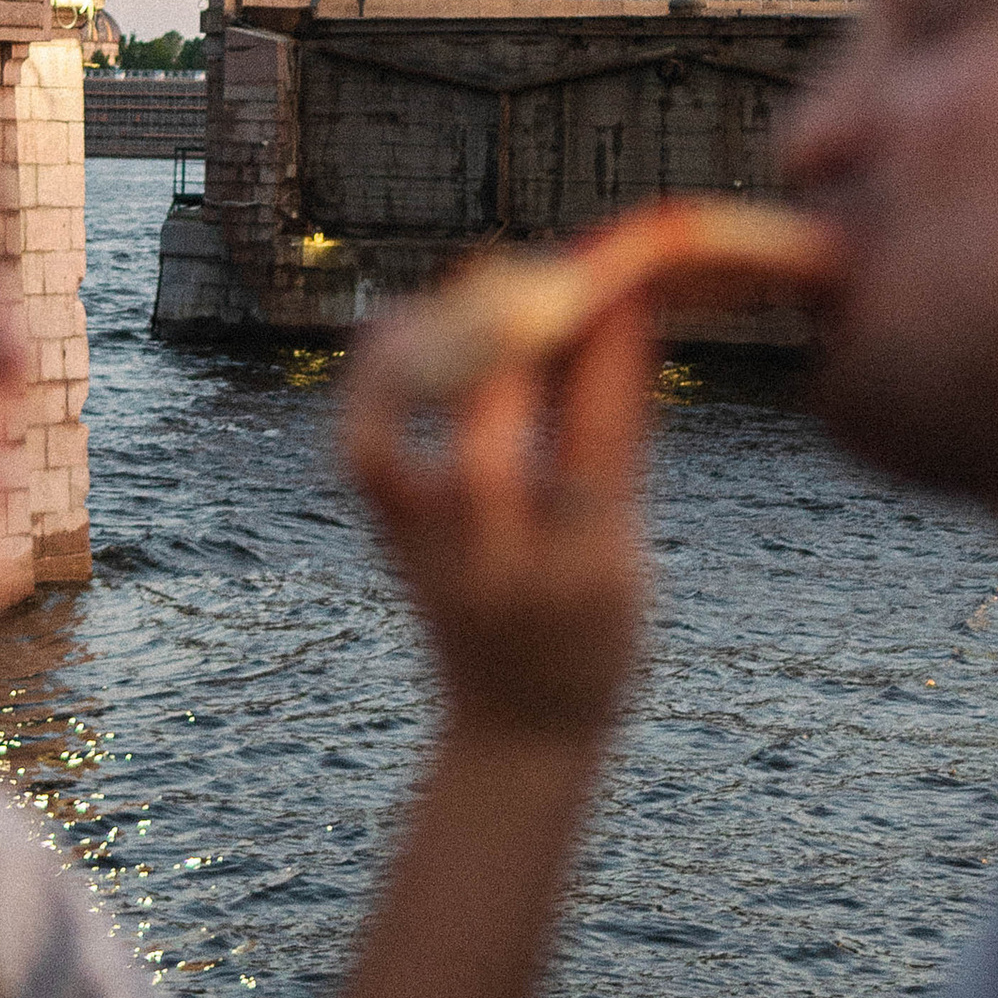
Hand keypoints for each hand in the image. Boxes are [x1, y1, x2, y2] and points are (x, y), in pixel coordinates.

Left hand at [343, 279, 652, 742]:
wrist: (516, 728)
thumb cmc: (597, 631)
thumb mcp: (633, 551)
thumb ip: (621, 443)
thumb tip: (621, 316)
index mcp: (588, 573)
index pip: (598, 444)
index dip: (610, 353)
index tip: (624, 280)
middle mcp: (501, 568)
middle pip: (492, 437)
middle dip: (519, 341)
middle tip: (553, 268)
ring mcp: (432, 555)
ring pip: (419, 439)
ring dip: (450, 344)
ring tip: (489, 282)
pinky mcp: (388, 537)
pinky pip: (363, 442)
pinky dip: (378, 376)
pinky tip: (409, 320)